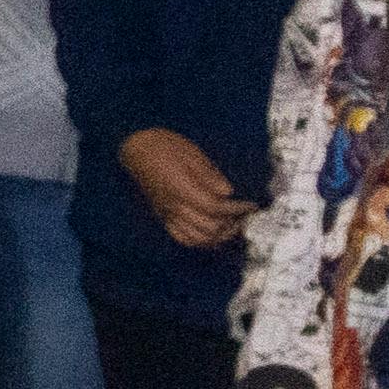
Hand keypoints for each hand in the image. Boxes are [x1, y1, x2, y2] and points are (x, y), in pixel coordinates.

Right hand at [119, 127, 251, 252]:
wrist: (137, 150)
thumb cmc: (165, 146)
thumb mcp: (192, 153)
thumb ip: (209, 175)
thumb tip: (228, 192)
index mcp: (182, 189)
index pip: (215, 208)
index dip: (237, 209)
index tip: (251, 205)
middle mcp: (174, 207)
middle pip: (209, 228)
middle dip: (231, 225)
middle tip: (244, 216)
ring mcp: (168, 214)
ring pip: (197, 238)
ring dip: (218, 236)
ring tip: (231, 226)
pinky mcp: (163, 217)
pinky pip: (181, 238)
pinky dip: (200, 241)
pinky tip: (211, 233)